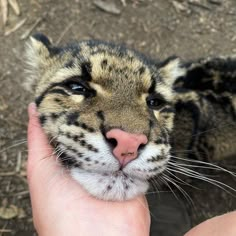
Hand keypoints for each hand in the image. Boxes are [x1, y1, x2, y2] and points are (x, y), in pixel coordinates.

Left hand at [27, 103, 149, 235]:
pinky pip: (139, 155)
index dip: (84, 110)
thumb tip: (34, 109)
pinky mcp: (135, 175)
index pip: (81, 126)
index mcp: (76, 157)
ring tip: (131, 103)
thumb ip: (39, 140)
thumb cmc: (59, 209)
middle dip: (108, 116)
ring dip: (126, 128)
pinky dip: (141, 143)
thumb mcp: (41, 170)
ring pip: (123, 142)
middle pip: (104, 132)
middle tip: (116, 90)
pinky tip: (144, 125)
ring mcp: (117, 168)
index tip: (91, 89)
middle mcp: (97, 161)